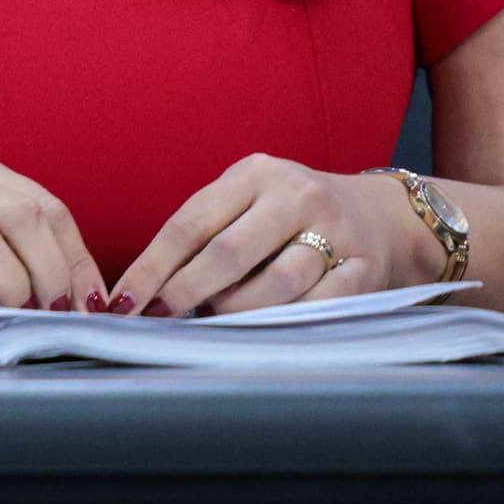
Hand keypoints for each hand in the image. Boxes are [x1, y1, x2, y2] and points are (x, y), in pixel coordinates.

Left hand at [113, 156, 436, 319]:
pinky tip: (267, 328)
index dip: (153, 266)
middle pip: (228, 252)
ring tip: (216, 320)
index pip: (189, 224)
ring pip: (275, 282)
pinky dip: (286, 321)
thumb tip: (150, 289)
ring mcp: (334, 231)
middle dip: (187, 291)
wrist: (378, 215)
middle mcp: (294, 196)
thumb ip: (205, 234)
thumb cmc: (290, 215)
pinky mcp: (365, 268)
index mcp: (253, 174)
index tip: (125, 301)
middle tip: (162, 318)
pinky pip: (319, 305)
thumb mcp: (246, 202)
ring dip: (237, 310)